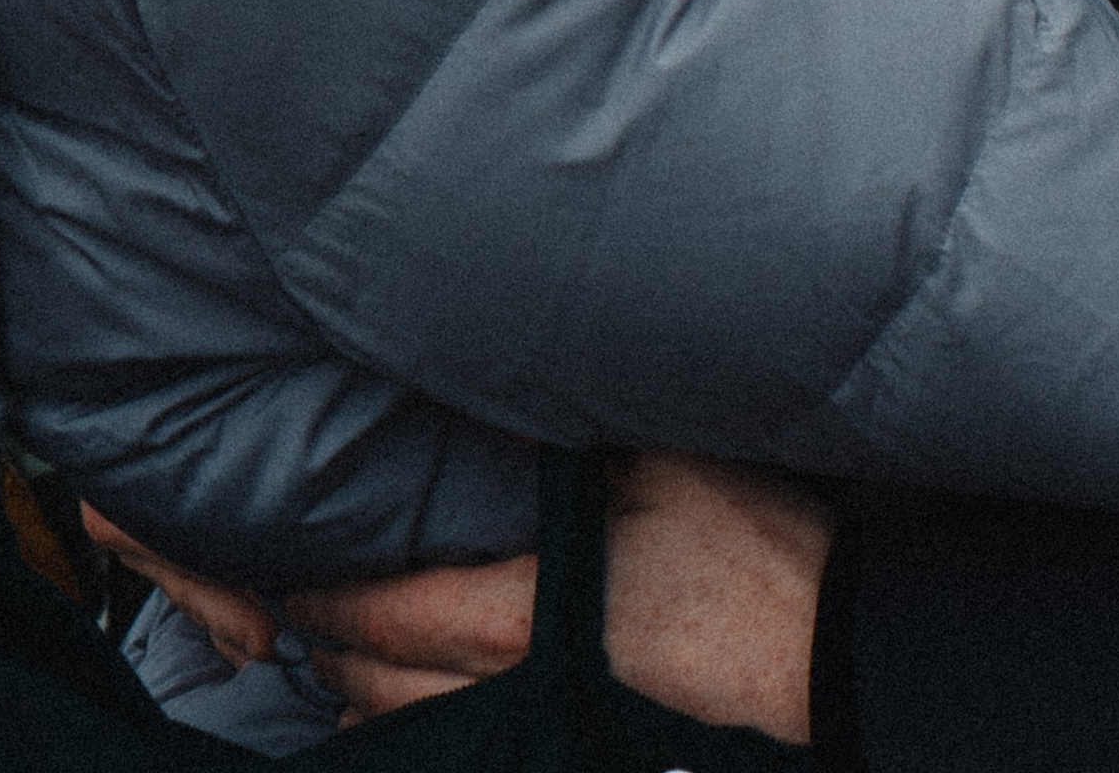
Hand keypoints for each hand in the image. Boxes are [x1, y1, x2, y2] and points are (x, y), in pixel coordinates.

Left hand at [81, 453, 829, 740]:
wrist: (820, 644)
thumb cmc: (745, 540)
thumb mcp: (658, 456)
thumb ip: (563, 435)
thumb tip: (495, 383)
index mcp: (516, 607)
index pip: (381, 609)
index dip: (329, 587)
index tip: (298, 553)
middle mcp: (504, 681)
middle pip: (372, 678)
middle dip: (329, 636)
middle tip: (304, 591)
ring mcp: (532, 722)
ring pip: (401, 724)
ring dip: (358, 686)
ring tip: (338, 643)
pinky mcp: (561, 742)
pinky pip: (451, 748)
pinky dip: (406, 725)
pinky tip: (394, 703)